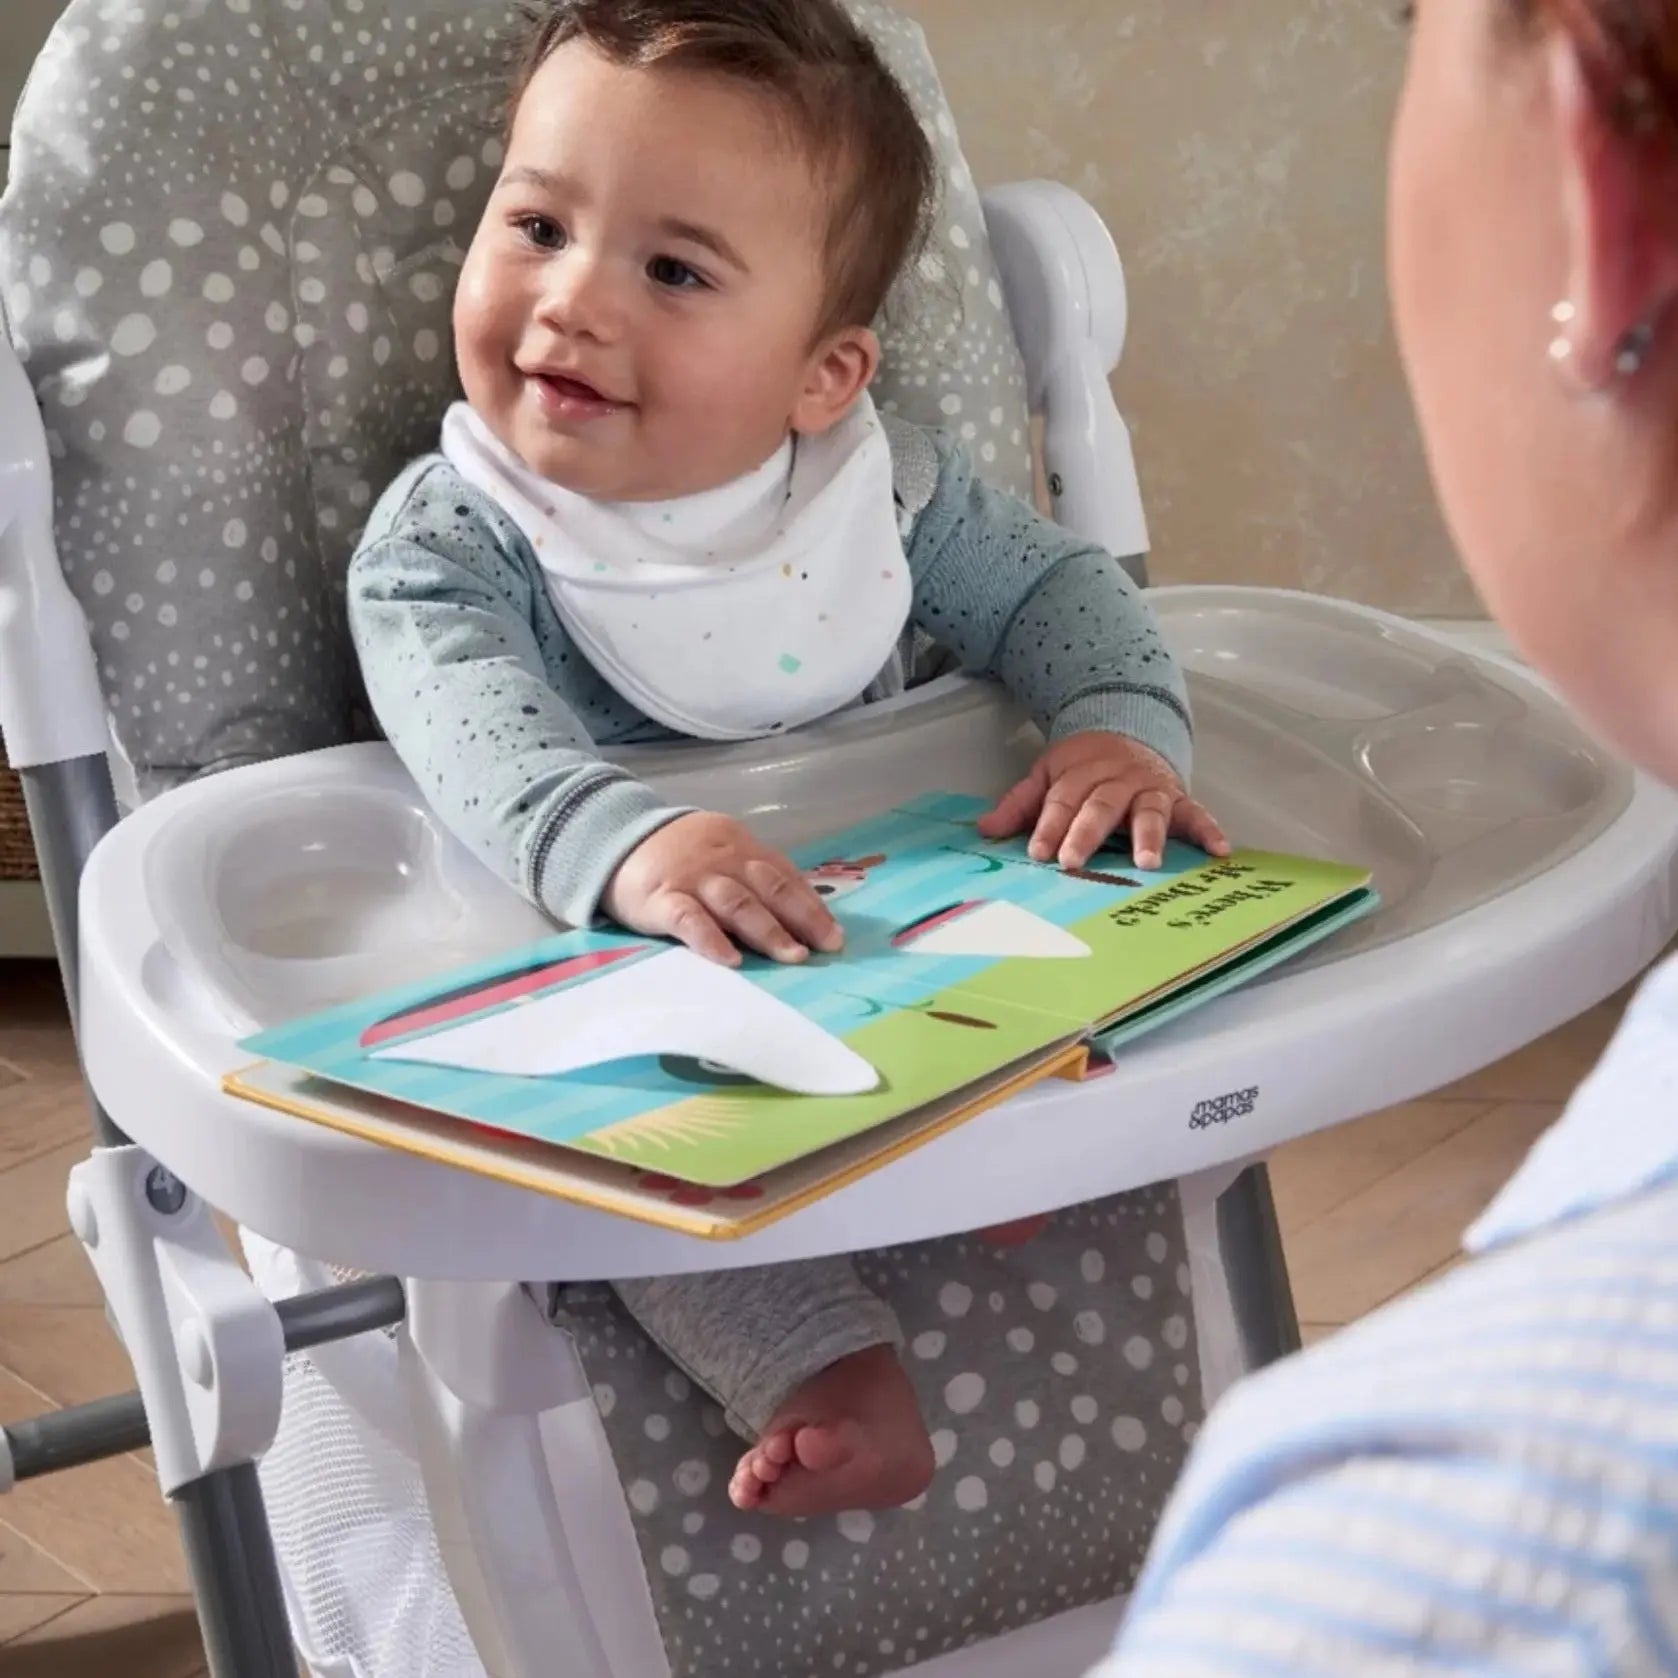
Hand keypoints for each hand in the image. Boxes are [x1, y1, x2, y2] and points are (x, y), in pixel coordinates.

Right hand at [603, 812, 845, 966]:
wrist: (614, 838)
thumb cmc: (679, 856)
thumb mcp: (722, 854)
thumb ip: (754, 878)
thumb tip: (801, 917)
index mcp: (743, 848)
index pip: (785, 877)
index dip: (812, 907)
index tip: (835, 937)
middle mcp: (723, 861)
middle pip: (768, 888)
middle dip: (800, 919)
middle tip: (825, 947)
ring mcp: (692, 879)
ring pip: (736, 902)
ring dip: (767, 930)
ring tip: (792, 956)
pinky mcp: (660, 898)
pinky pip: (688, 919)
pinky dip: (710, 939)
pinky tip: (730, 960)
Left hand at [977, 732, 1229, 870]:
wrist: (1129, 727)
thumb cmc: (1084, 765)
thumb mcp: (1048, 774)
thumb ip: (1021, 804)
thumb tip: (985, 829)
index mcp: (1081, 775)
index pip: (1062, 801)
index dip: (1048, 826)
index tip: (1038, 852)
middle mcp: (1117, 781)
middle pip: (1100, 806)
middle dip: (1086, 833)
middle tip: (1074, 860)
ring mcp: (1150, 789)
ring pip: (1147, 811)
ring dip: (1147, 836)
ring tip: (1146, 862)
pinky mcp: (1179, 797)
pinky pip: (1197, 813)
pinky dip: (1209, 830)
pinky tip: (1219, 851)